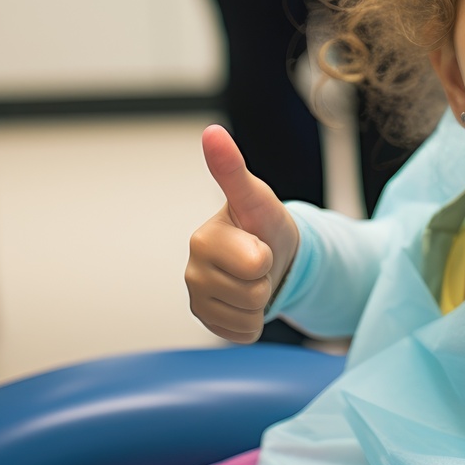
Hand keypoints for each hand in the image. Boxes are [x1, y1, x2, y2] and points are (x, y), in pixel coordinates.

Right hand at [186, 124, 299, 342]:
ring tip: (253, 276)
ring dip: (261, 299)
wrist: (272, 253)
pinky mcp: (209, 323)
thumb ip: (232, 169)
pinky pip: (244, 334)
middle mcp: (192, 273)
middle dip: (265, 277)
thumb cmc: (262, 222)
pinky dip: (254, 320)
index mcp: (201, 241)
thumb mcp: (255, 196)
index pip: (255, 264)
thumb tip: (212, 131)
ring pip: (250, 315)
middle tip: (259, 259)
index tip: (257, 240)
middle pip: (254, 293)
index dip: (266, 254)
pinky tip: (246, 298)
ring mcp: (198, 300)